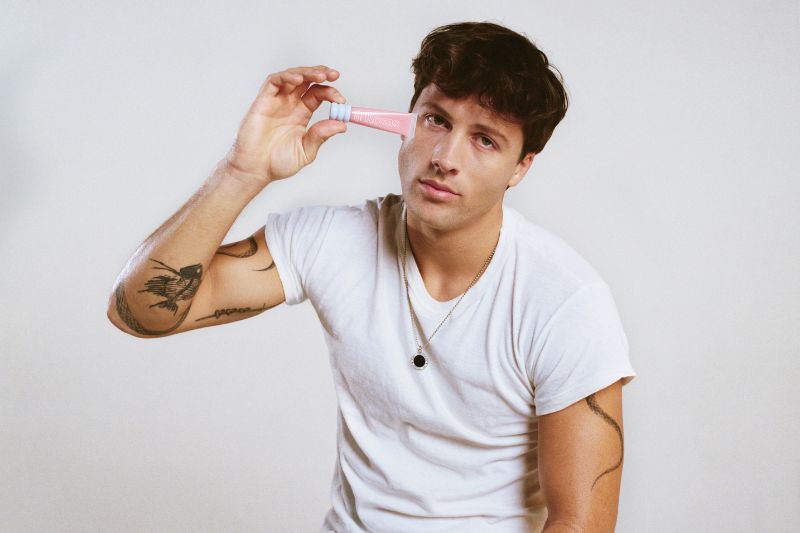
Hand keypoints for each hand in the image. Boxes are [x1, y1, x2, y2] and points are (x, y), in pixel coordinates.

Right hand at [224, 65, 346, 187]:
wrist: (255, 170)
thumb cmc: (277, 162)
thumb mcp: (306, 151)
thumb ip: (321, 136)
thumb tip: (342, 125)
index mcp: (301, 114)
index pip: (318, 94)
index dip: (330, 93)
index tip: (341, 100)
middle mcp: (289, 104)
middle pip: (307, 81)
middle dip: (321, 74)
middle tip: (334, 75)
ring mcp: (276, 101)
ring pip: (292, 77)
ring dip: (307, 72)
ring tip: (320, 75)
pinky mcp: (262, 101)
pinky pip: (274, 82)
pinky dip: (287, 77)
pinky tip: (298, 80)